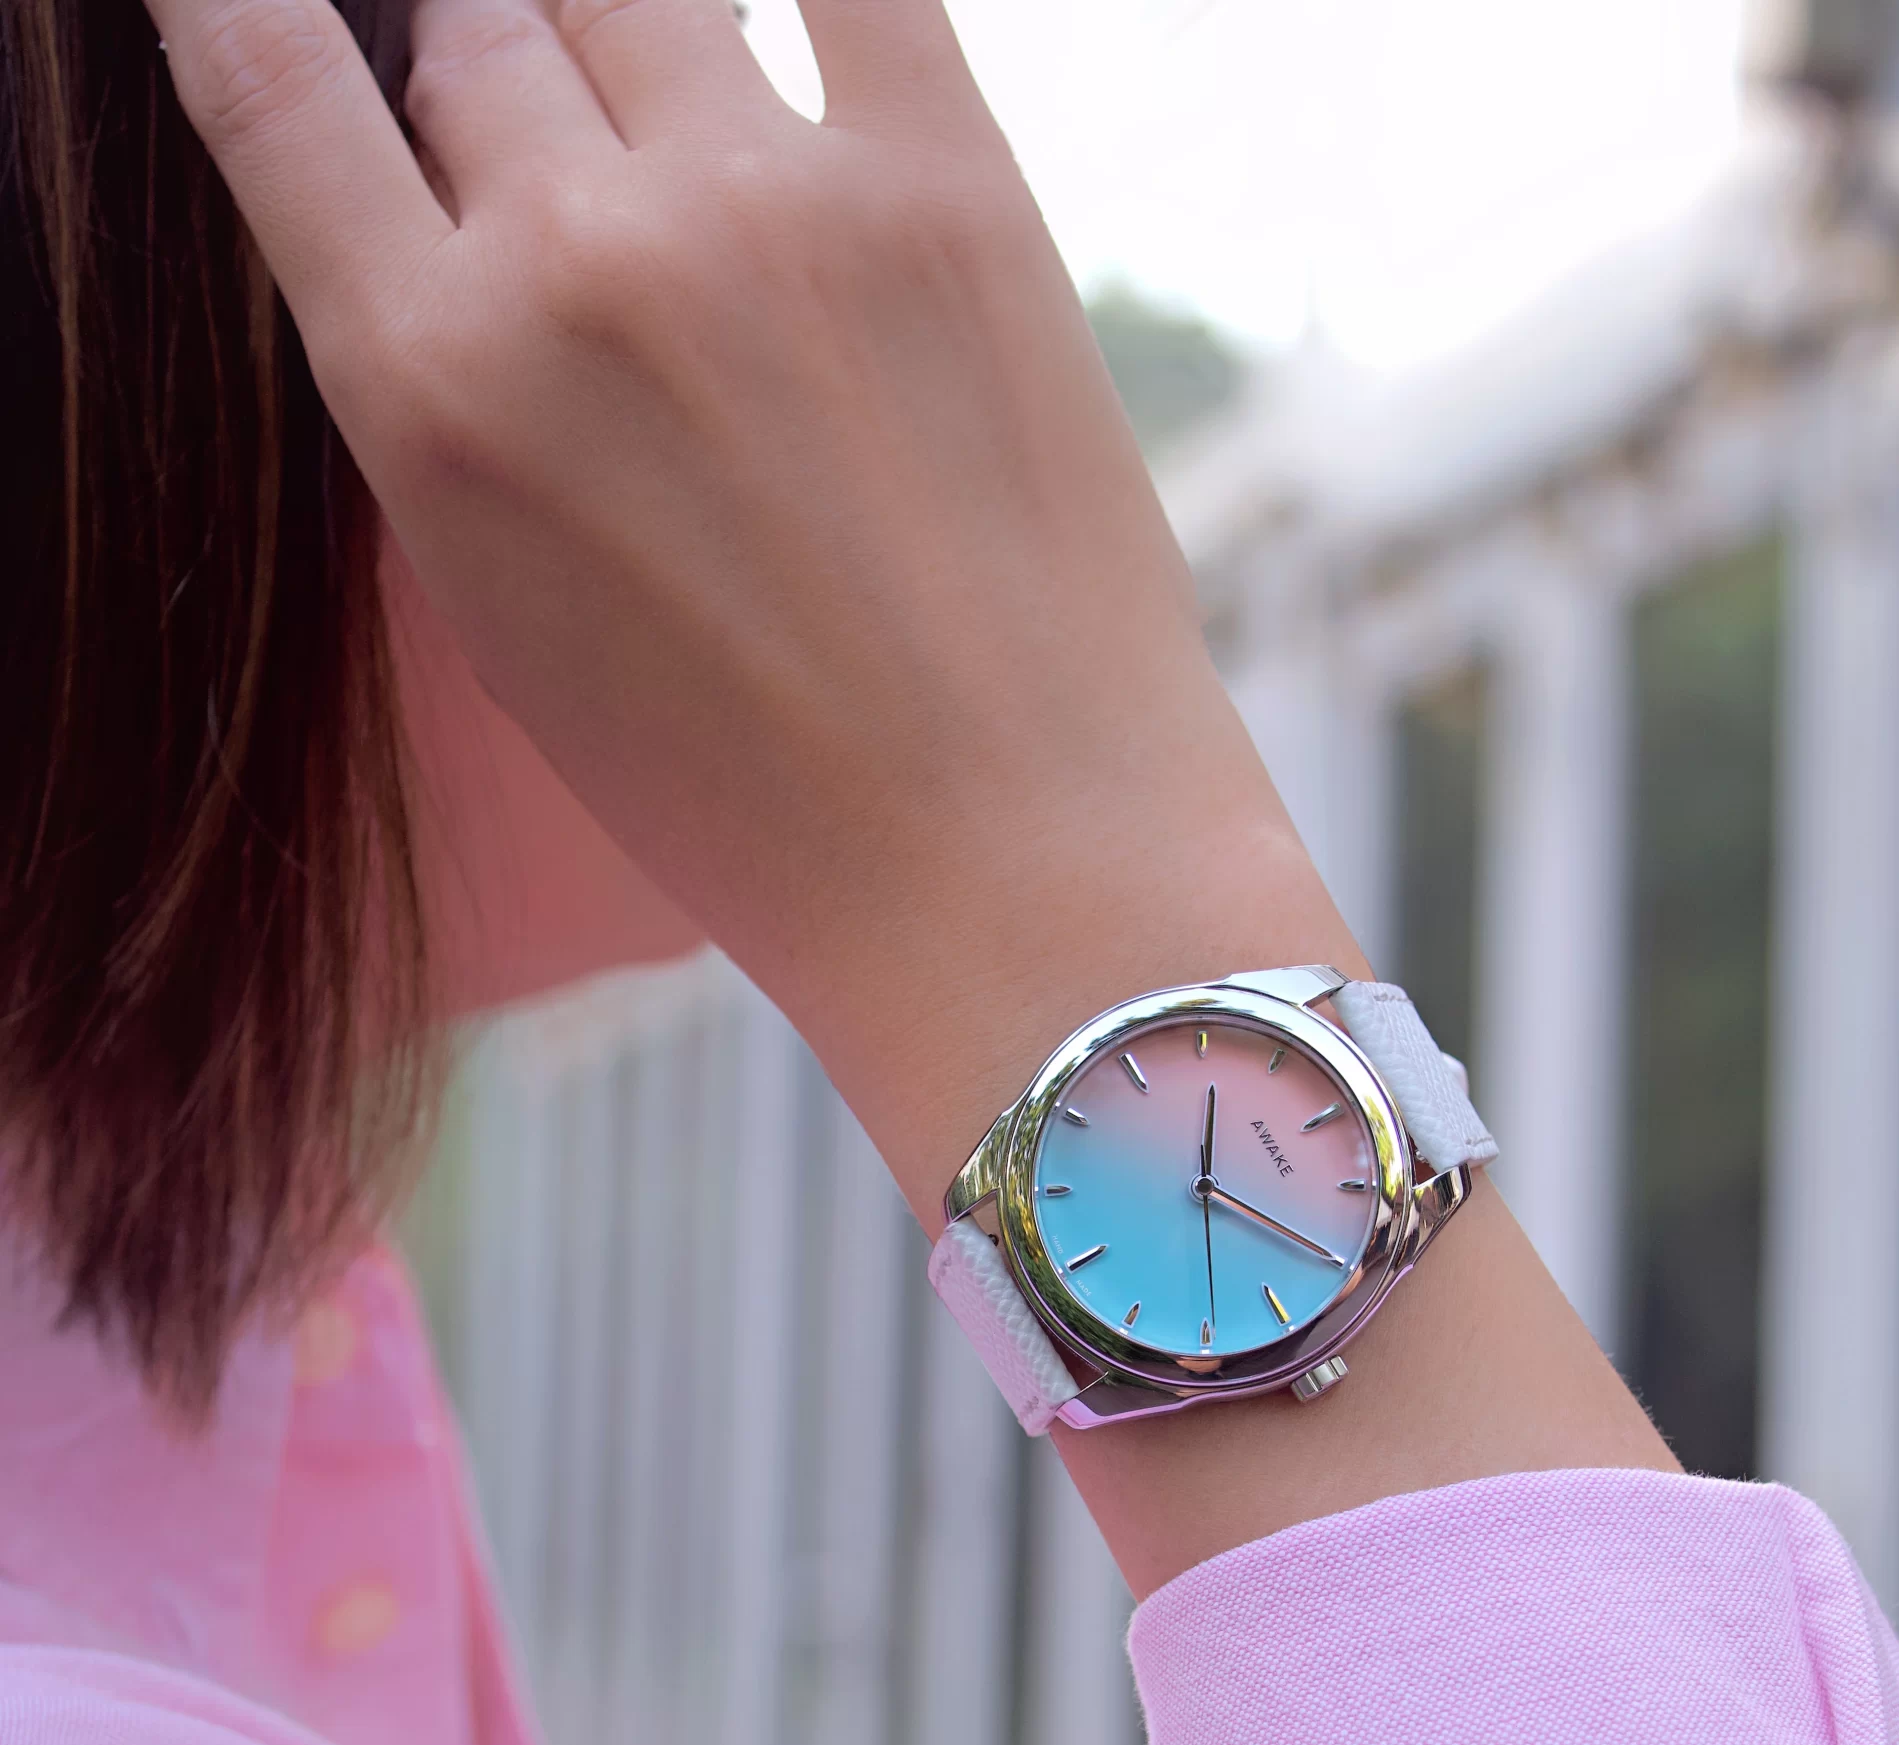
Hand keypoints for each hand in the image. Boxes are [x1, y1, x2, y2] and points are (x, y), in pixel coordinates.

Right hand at [151, 0, 1674, 1591]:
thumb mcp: (515, 615)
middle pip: (473, 34)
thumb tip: (467, 212)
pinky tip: (801, 47)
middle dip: (499, 97)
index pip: (270, 86)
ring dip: (631, 50)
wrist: (1007, 868)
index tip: (276, 9)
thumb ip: (457, 393)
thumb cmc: (756, 795)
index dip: (255, 20)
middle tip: (574, 195)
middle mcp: (572, 262)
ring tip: (691, 167)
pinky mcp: (947, 183)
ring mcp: (763, 202)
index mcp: (430, 389)